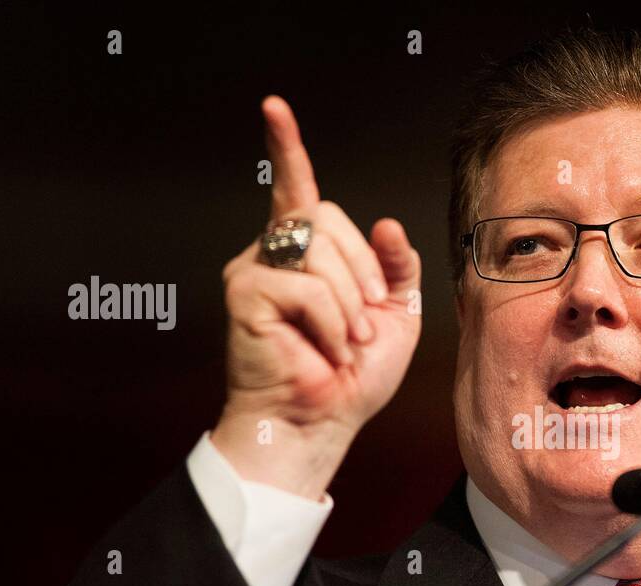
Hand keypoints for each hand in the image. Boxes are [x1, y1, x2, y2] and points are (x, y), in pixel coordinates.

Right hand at [211, 96, 421, 498]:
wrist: (324, 422)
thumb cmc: (352, 376)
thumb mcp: (395, 315)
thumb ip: (396, 267)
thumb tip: (386, 223)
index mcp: (310, 255)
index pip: (298, 189)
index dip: (287, 148)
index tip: (274, 108)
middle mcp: (276, 253)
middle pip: (329, 219)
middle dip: (364, 270)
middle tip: (367, 319)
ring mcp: (255, 269)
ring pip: (320, 250)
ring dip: (350, 302)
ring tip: (348, 341)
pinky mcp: (244, 292)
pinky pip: (305, 285)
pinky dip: (331, 321)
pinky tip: (327, 348)